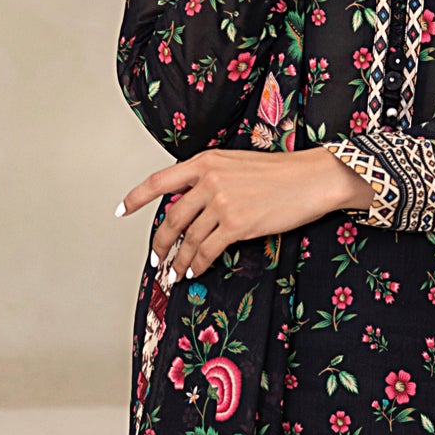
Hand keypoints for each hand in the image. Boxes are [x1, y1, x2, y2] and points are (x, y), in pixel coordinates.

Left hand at [116, 145, 372, 282]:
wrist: (313, 178)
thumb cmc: (281, 172)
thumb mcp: (237, 164)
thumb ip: (210, 179)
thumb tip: (191, 207)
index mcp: (206, 161)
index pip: (160, 180)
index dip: (136, 198)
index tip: (122, 211)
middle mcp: (209, 180)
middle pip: (171, 218)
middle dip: (159, 244)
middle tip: (155, 260)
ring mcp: (222, 202)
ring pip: (188, 239)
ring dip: (177, 261)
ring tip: (173, 274)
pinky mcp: (237, 224)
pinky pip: (207, 250)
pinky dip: (197, 264)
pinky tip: (194, 271)